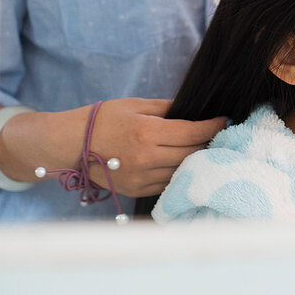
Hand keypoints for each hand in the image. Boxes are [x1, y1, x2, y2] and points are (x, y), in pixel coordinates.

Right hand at [0, 98, 225, 196]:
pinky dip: (180, 173)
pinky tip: (185, 163)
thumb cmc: (102, 119)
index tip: (223, 120)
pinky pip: (168, 183)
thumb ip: (166, 107)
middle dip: (209, 143)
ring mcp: (141, 177)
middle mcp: (146, 158)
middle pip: (192, 154)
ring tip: (206, 148)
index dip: (212, 126)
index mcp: (147, 132)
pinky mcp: (137, 190)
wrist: (71, 145)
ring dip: (197, 160)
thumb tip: (192, 109)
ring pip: (182, 171)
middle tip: (219, 134)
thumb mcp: (135, 104)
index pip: (192, 133)